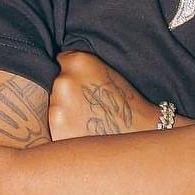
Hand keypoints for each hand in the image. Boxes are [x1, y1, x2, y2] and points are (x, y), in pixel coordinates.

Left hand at [48, 51, 187, 140]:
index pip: (62, 60)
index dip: (73, 72)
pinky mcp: (56, 132)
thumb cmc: (127, 102)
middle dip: (67, 93)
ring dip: (64, 113)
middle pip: (56, 85)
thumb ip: (82, 67)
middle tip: (88, 104)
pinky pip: (54, 128)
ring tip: (87, 120)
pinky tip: (83, 133)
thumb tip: (62, 66)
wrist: (141, 133)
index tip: (82, 82)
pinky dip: (64, 131)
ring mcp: (57, 108)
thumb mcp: (107, 71)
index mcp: (79, 61)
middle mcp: (64, 81)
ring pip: (54, 107)